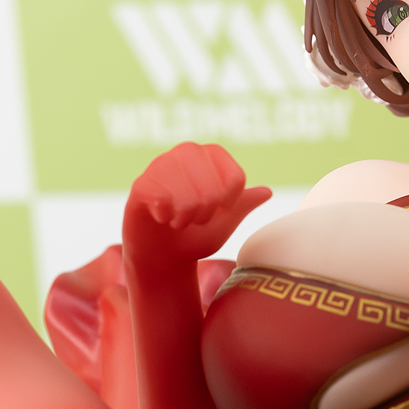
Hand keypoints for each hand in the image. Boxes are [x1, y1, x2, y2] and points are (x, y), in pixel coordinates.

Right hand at [123, 144, 269, 274]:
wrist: (162, 256)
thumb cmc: (196, 235)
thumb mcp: (225, 222)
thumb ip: (243, 204)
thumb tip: (267, 192)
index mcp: (212, 155)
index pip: (235, 179)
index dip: (230, 204)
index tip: (218, 210)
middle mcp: (186, 152)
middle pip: (212, 190)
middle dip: (206, 215)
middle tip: (193, 218)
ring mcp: (161, 164)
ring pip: (187, 198)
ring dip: (185, 219)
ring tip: (177, 218)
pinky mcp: (140, 183)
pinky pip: (162, 201)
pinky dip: (165, 218)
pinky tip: (160, 217)